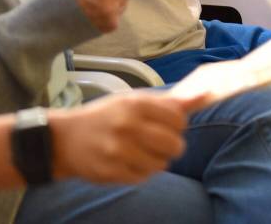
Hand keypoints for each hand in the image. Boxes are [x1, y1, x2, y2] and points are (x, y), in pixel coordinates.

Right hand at [49, 92, 205, 183]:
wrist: (64, 139)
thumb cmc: (107, 117)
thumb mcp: (135, 101)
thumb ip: (170, 102)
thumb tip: (206, 95)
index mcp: (136, 104)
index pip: (179, 119)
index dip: (178, 125)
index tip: (167, 125)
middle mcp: (128, 126)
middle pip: (175, 144)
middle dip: (172, 145)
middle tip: (160, 142)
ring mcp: (119, 151)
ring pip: (161, 164)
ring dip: (157, 160)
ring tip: (142, 152)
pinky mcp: (111, 172)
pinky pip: (143, 177)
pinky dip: (142, 172)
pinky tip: (130, 161)